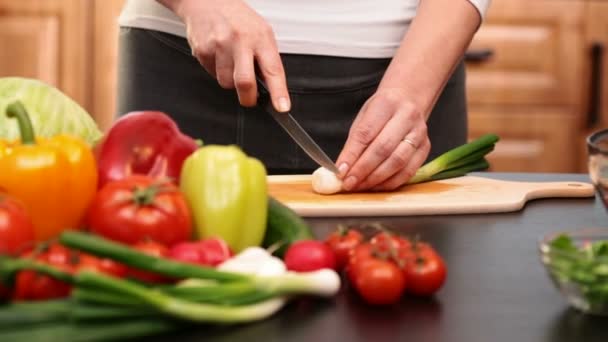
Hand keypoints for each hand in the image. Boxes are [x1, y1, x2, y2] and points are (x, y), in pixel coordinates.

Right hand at [159, 0, 290, 111]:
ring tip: (231, 61)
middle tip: (250, 98)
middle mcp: (240, 41)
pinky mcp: (203, 51)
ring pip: (226, 83)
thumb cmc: (238, 19)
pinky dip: (217, 70)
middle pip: (244, 82)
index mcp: (261, 37)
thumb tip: (271, 88)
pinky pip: (212, 74)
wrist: (207, 1)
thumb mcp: (261, 32)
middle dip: (248, 98)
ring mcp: (220, 46)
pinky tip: (219, 55)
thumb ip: (267, 58)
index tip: (282, 107)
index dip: (278, 92)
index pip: (273, 70)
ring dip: (230, 81)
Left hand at [335, 88, 430, 191]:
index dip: (352, 155)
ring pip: (398, 162)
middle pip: (383, 149)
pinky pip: (408, 171)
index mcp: (386, 104)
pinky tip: (376, 186)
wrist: (408, 99)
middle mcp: (407, 117)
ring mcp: (419, 133)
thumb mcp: (363, 118)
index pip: (366, 133)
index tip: (340, 171)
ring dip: (376, 179)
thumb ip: (354, 143)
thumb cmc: (381, 110)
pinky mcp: (425, 148)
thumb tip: (343, 169)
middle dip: (363, 170)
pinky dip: (390, 182)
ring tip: (360, 186)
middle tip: (348, 183)